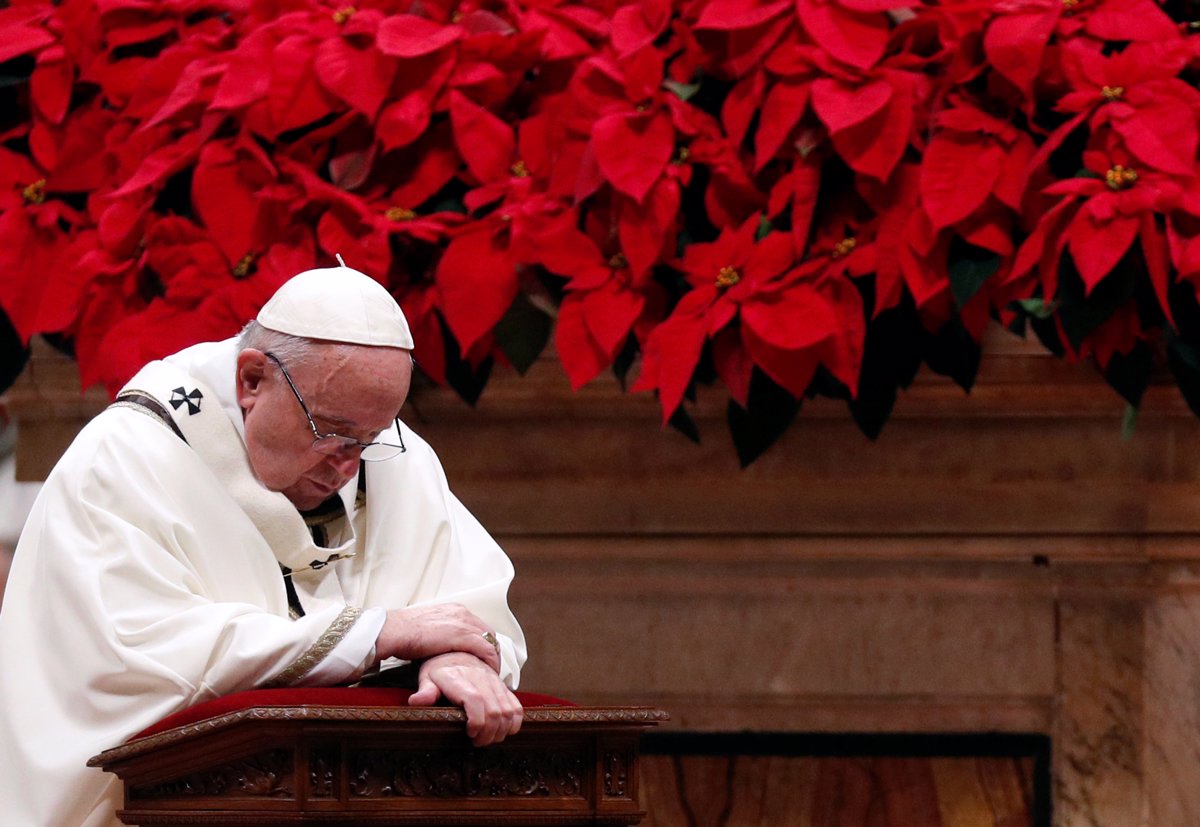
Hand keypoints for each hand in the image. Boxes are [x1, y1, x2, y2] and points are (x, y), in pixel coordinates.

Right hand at [375, 603, 500, 671]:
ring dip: (493, 656)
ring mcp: (463, 622)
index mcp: (454, 609)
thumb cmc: (403, 633)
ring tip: (491, 672)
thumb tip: (440, 645)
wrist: (394, 631)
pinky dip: (490, 661)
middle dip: (491, 649)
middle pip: (487, 631)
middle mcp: (461, 612)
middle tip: (490, 666)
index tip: (482, 656)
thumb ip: (439, 634)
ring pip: (490, 639)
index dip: (482, 642)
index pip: (477, 625)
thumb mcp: (427, 629)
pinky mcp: (462, 635)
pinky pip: (486, 649)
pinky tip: (489, 672)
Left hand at [409, 652, 523, 745]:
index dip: (477, 721)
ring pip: (508, 711)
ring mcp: (494, 682)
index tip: (470, 733)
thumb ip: (425, 690)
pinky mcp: (503, 686)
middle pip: (495, 710)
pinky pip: (516, 706)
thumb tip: (415, 701)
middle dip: (488, 733)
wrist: (456, 652)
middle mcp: (481, 678)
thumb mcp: (427, 677)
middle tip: (477, 742)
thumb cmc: (439, 668)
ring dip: (501, 731)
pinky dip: (514, 722)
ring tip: (487, 738)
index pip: (475, 700)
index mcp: (459, 678)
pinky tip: (503, 731)